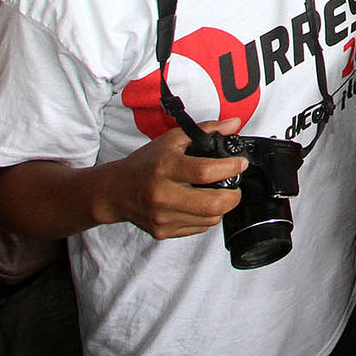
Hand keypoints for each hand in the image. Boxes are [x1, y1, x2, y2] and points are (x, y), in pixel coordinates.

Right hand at [102, 117, 244, 238]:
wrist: (116, 191)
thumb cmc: (145, 164)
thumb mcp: (171, 140)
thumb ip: (205, 130)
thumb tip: (233, 124)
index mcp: (165, 167)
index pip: (205, 171)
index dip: (230, 168)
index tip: (240, 164)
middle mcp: (162, 194)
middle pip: (212, 204)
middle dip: (233, 196)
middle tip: (234, 186)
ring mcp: (162, 217)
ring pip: (209, 219)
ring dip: (220, 207)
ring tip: (215, 194)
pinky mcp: (163, 232)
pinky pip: (198, 229)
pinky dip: (205, 217)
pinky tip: (198, 205)